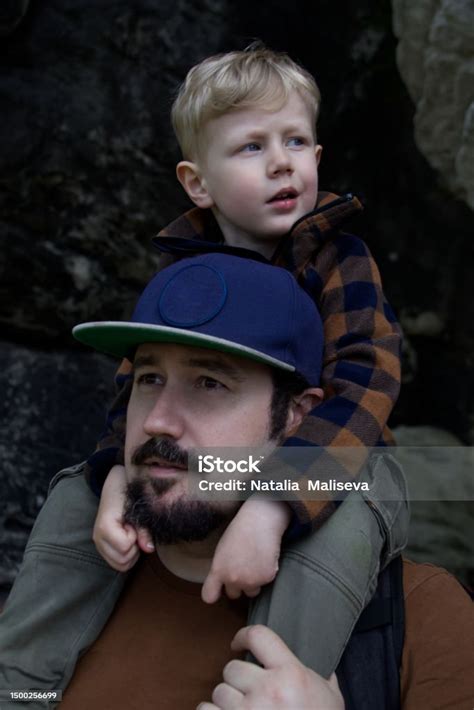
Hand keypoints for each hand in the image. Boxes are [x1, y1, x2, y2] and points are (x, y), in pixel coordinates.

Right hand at [93, 465, 153, 570]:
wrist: (116, 484)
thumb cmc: (128, 492)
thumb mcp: (139, 508)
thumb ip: (144, 529)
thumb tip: (149, 549)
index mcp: (105, 526)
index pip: (124, 547)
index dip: (134, 537)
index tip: (133, 523)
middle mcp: (98, 538)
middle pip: (122, 561)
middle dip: (134, 548)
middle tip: (134, 529)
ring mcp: (98, 544)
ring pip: (120, 565)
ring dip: (131, 553)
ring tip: (131, 533)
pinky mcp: (102, 547)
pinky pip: (117, 562)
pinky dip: (126, 555)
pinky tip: (128, 538)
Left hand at [197, 625, 343, 708]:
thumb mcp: (331, 699)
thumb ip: (322, 677)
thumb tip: (322, 665)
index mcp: (292, 674)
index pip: (258, 635)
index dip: (243, 636)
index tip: (237, 644)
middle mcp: (268, 690)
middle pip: (232, 668)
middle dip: (238, 680)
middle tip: (248, 692)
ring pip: (219, 691)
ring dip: (227, 700)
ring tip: (242, 709)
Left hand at [201, 498, 290, 602]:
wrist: (260, 521)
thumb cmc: (239, 531)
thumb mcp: (221, 551)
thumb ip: (220, 569)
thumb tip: (223, 581)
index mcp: (218, 571)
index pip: (209, 596)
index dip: (214, 594)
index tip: (219, 589)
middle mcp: (233, 579)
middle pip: (233, 595)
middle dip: (238, 585)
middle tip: (243, 567)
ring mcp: (251, 580)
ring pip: (251, 591)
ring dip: (253, 582)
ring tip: (255, 562)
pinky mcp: (267, 577)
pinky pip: (265, 582)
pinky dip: (266, 573)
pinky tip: (265, 558)